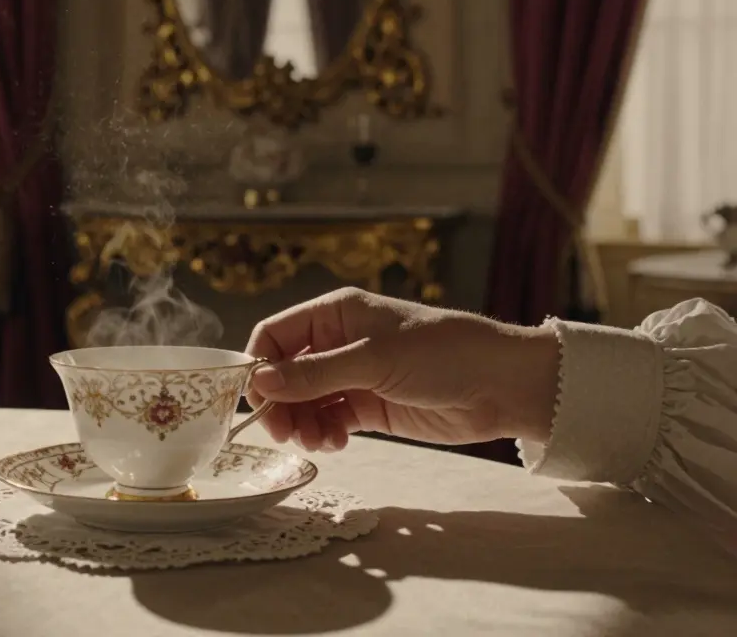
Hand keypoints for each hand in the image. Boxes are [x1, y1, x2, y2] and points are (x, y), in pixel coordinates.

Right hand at [244, 288, 560, 451]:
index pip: (275, 335)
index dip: (259, 366)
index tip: (256, 401)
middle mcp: (338, 342)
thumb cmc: (441, 354)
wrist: (503, 386)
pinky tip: (335, 444)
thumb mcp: (374, 360)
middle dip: (280, 404)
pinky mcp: (369, 407)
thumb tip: (259, 383)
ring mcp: (353, 376)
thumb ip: (314, 374)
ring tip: (317, 443)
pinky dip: (324, 434)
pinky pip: (330, 420)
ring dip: (302, 424)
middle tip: (284, 434)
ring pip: (305, 402)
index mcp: (335, 314)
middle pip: (285, 374)